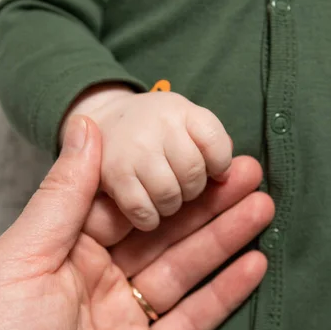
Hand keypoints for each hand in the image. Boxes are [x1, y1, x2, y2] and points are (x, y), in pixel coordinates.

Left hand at [0, 116, 273, 329]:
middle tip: (248, 173)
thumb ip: (63, 195)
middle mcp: (94, 280)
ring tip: (262, 207)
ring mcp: (121, 321)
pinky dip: (224, 293)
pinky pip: (191, 320)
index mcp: (61, 251)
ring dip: (224, 239)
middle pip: (161, 233)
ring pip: (183, 271)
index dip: (166, 178)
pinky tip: (253, 264)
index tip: (203, 154)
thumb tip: (86, 127)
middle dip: (206, 203)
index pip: (126, 203)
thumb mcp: (23, 260)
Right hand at [62, 84, 232, 230]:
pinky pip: (143, 211)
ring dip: (171, 205)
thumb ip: (212, 143)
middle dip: (193, 188)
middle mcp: (157, 125)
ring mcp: (133, 150)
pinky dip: (150, 218)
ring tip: (165, 197)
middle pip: (193, 173)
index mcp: (180, 110)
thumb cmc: (156, 130)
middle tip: (183, 186)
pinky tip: (148, 211)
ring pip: (170, 196)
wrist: (103, 123)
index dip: (220, 164)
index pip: (215, 142)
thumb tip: (227, 174)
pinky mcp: (113, 176)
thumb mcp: (185, 121)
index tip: (214, 171)